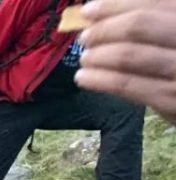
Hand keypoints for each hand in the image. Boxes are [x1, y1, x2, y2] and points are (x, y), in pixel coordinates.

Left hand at [75, 0, 175, 123]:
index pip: (154, 3)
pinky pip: (126, 84)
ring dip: (97, 55)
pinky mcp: (170, 99)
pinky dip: (99, 79)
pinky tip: (84, 77)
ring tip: (86, 58)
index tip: (88, 11)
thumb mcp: (174, 32)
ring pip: (128, 55)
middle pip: (138, 26)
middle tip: (85, 38)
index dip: (114, 6)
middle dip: (103, 30)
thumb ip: (151, 20)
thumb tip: (104, 12)